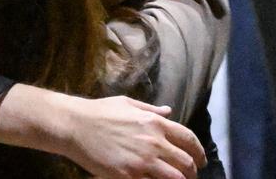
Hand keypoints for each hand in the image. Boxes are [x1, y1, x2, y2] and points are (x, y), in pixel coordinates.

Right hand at [61, 95, 204, 178]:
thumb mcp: (127, 103)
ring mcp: (142, 161)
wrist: (75, 125)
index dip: (199, 152)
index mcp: (155, 123)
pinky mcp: (128, 175)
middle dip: (191, 172)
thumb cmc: (98, 111)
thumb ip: (150, 109)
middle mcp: (154, 142)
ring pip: (175, 178)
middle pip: (186, 162)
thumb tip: (168, 111)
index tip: (200, 160)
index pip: (189, 139)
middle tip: (189, 176)